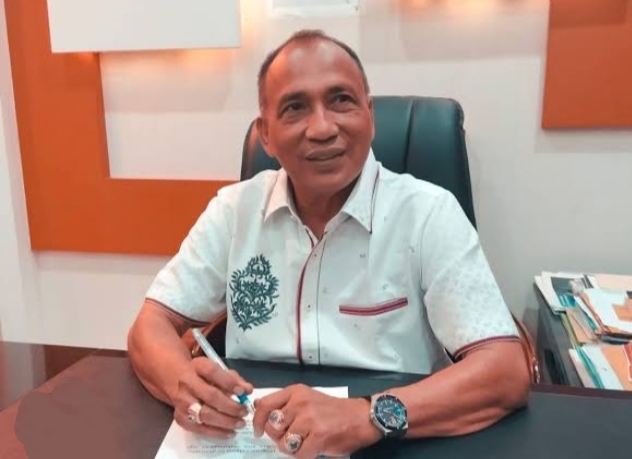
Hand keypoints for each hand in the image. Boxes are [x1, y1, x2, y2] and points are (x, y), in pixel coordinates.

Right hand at [172, 357, 253, 438]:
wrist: (175, 379)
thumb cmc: (203, 375)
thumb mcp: (217, 370)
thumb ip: (234, 379)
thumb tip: (247, 390)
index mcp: (198, 366)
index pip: (213, 372)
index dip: (229, 382)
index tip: (243, 392)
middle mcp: (186, 383)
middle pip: (210, 396)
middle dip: (231, 406)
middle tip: (244, 412)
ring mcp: (181, 402)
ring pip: (204, 414)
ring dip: (226, 421)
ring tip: (240, 423)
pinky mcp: (180, 417)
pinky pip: (198, 428)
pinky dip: (216, 432)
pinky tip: (230, 433)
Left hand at [252, 384, 381, 458]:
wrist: (361, 417)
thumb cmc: (332, 410)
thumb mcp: (306, 398)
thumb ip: (284, 403)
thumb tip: (258, 406)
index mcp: (295, 392)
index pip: (265, 405)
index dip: (257, 421)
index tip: (258, 432)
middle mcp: (300, 403)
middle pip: (272, 427)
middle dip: (278, 437)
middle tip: (291, 438)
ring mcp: (309, 419)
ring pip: (284, 443)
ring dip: (292, 448)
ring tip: (304, 442)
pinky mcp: (319, 436)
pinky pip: (299, 454)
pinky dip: (304, 455)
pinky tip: (313, 448)